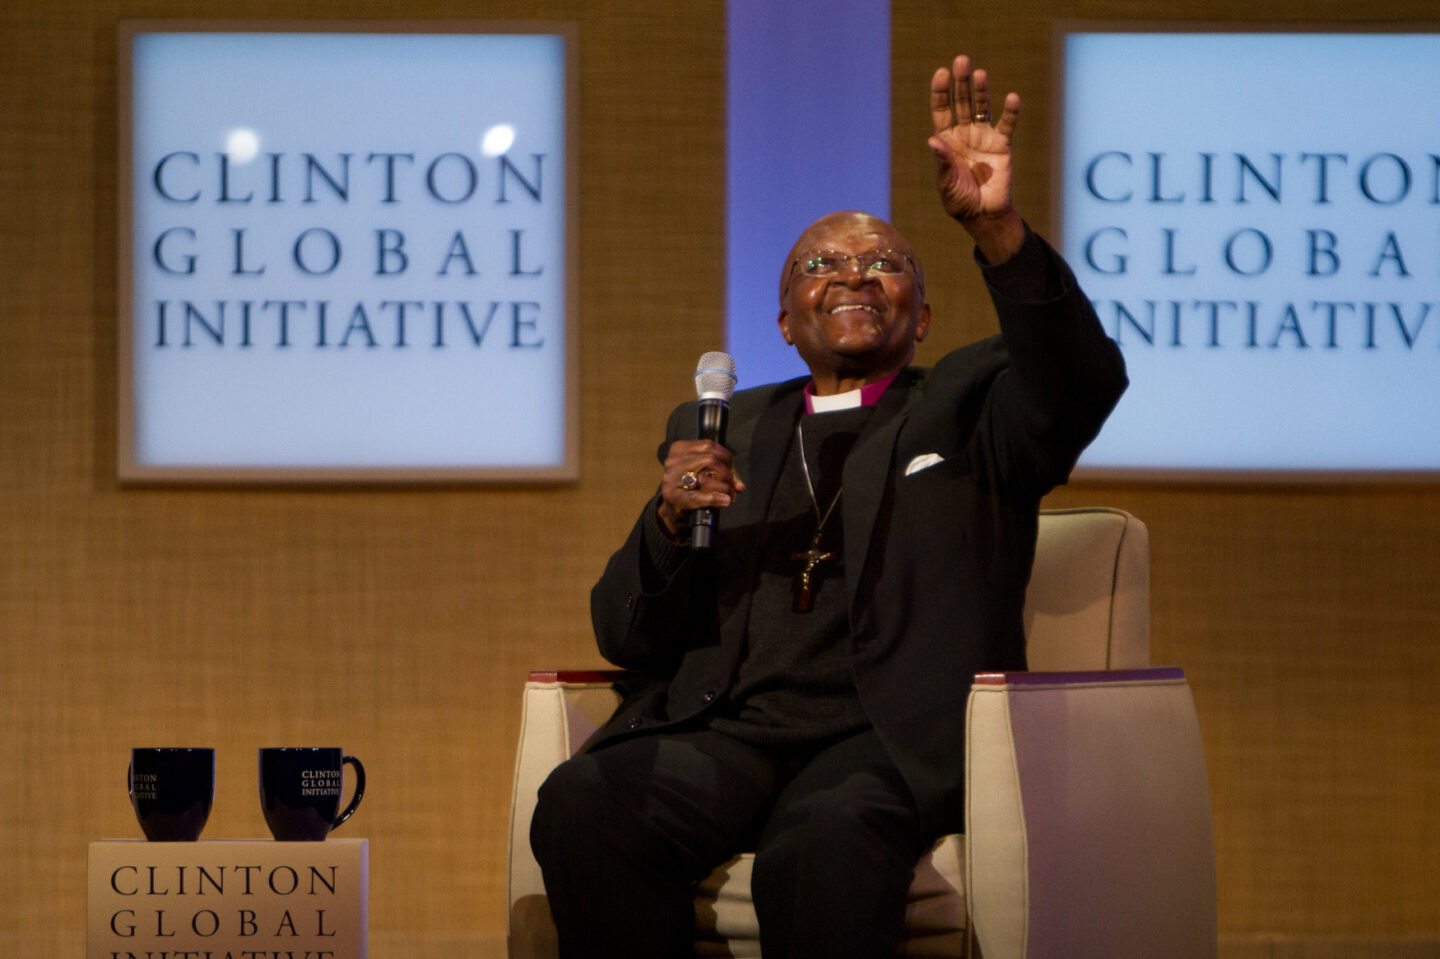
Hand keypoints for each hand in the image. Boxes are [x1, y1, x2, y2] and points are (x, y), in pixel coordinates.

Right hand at [657, 440, 745, 539]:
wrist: (673, 508)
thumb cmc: (690, 487)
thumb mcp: (705, 473)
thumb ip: (724, 474)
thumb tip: (739, 485)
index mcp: (680, 449)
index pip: (709, 446)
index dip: (726, 458)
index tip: (731, 470)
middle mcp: (673, 461)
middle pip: (710, 460)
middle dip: (726, 474)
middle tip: (732, 486)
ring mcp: (671, 479)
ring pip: (705, 478)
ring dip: (724, 489)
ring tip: (730, 496)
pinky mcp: (673, 496)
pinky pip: (698, 496)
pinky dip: (715, 499)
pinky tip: (725, 501)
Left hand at [928, 55, 1024, 260]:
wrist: (983, 214)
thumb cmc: (960, 200)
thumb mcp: (946, 182)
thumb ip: (942, 161)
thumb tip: (933, 140)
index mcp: (946, 140)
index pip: (941, 110)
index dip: (941, 92)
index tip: (941, 74)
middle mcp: (964, 134)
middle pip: (962, 102)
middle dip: (961, 82)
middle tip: (961, 61)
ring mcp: (983, 137)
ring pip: (982, 108)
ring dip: (981, 91)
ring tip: (980, 74)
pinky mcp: (1002, 145)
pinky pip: (1007, 125)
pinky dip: (1010, 112)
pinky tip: (1012, 98)